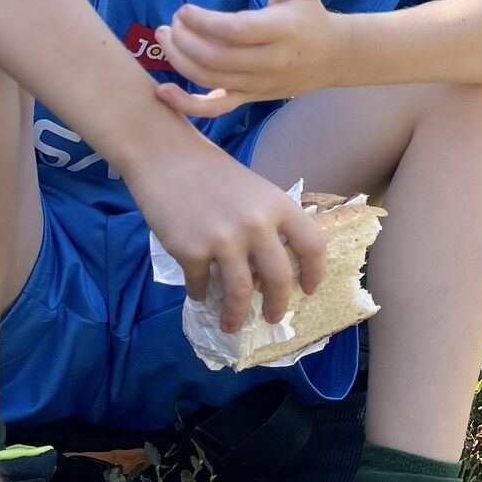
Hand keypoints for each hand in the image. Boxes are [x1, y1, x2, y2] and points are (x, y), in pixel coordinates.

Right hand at [122, 126, 330, 333]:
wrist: (166, 157)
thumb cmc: (212, 173)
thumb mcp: (255, 192)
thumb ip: (268, 225)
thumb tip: (270, 272)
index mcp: (279, 206)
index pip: (312, 245)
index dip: (315, 272)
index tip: (309, 289)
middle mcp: (257, 224)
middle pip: (279, 279)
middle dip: (278, 306)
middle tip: (273, 318)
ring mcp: (224, 239)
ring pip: (240, 293)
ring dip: (236, 315)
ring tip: (231, 324)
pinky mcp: (191, 251)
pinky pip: (201, 285)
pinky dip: (199, 294)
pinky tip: (198, 294)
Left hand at [151, 0, 336, 120]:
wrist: (333, 57)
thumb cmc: (310, 16)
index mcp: (283, 31)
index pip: (236, 31)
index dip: (204, 22)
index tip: (184, 9)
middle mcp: (270, 61)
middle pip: (216, 58)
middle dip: (184, 39)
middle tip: (171, 22)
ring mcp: (258, 84)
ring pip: (210, 80)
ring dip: (179, 60)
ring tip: (165, 38)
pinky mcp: (250, 98)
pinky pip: (216, 109)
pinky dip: (187, 105)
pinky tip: (163, 91)